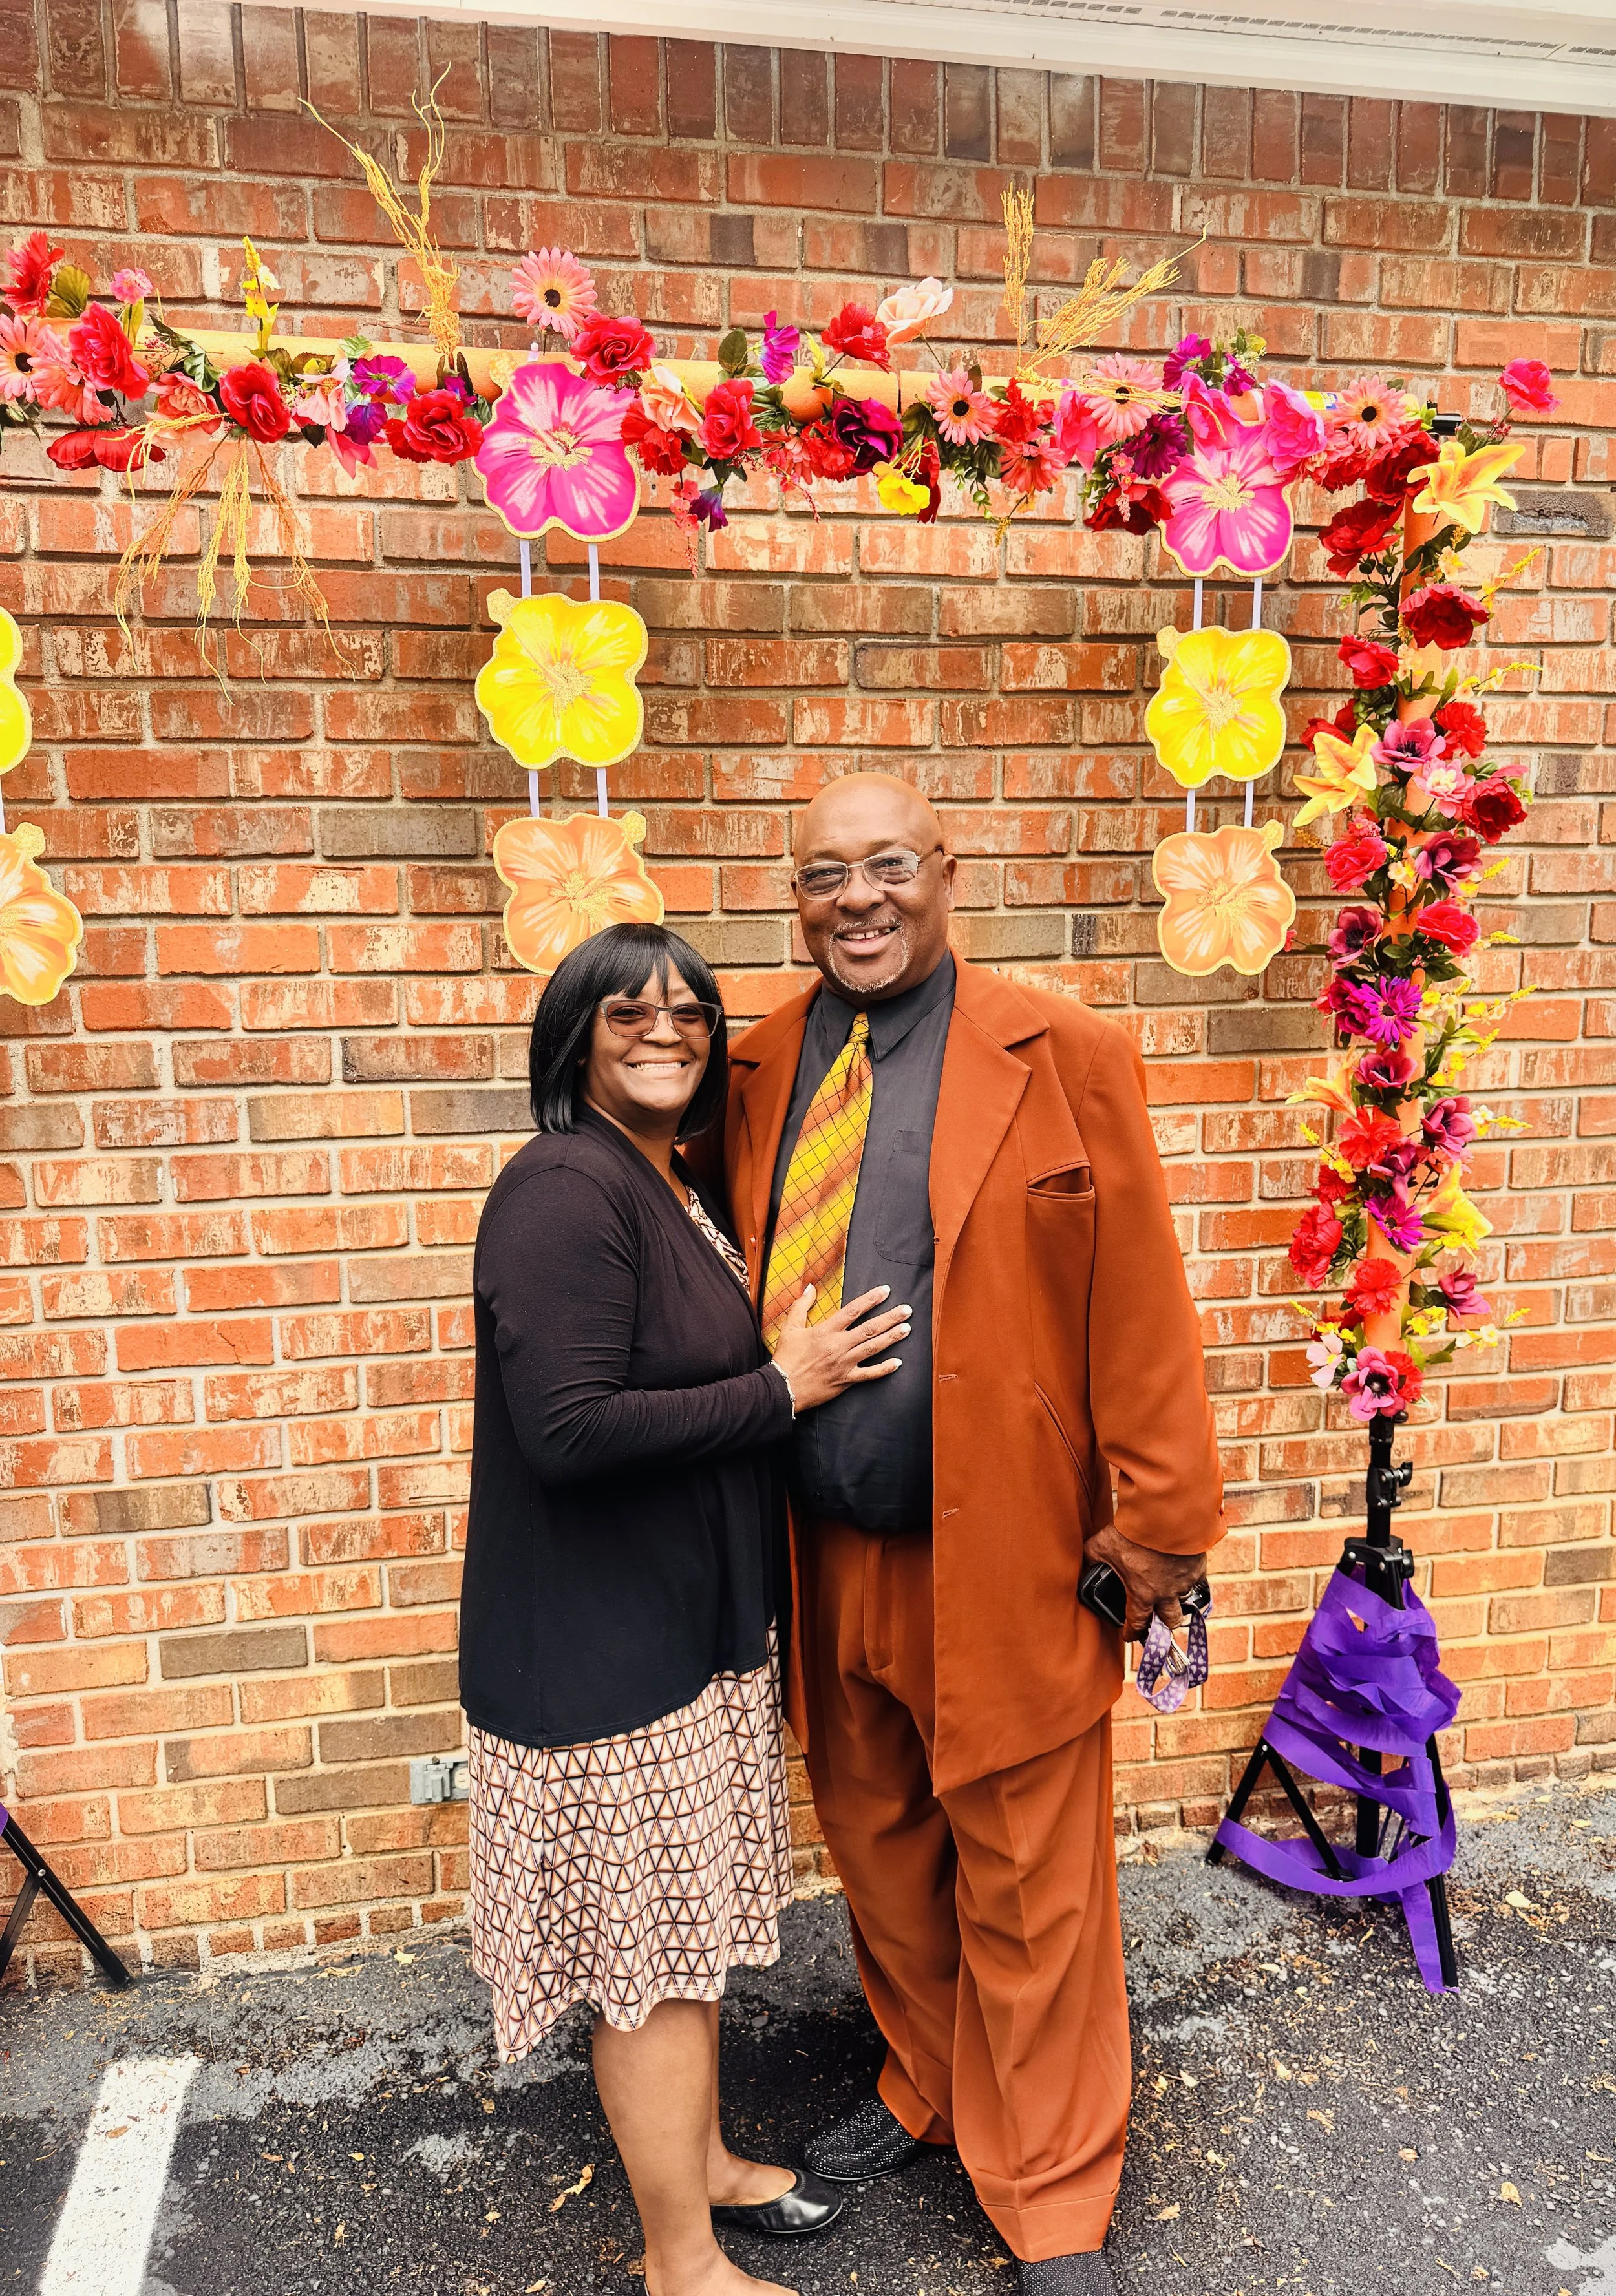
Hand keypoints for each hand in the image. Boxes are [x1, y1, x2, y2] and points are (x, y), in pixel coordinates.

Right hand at [770, 1284, 909, 1413]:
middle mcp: (838, 1345)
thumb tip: (810, 1287)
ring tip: (907, 1329)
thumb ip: (801, 1305)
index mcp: (825, 1331)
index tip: (885, 1291)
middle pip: (870, 1328)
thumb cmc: (786, 1358)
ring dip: (892, 1338)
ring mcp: (844, 1363)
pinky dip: (884, 1369)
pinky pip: (869, 1374)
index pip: (853, 1310)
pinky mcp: (846, 1380)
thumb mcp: (789, 1328)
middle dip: (890, 1318)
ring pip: (873, 1348)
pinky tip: (898, 1363)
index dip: (871, 1299)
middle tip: (907, 1310)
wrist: (782, 1388)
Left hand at [1083, 1521, 1207, 1643]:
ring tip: (1167, 1588)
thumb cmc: (1132, 1533)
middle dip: (1163, 1625)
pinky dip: (1188, 1579)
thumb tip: (1082, 1565)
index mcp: (1142, 1594)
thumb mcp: (1101, 1545)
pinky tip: (1181, 1570)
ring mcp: (1184, 1582)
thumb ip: (1090, 1559)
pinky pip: (1196, 1581)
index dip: (1131, 1633)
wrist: (1165, 1515)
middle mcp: (1166, 1593)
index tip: (1128, 1635)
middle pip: (1170, 1622)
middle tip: (1155, 1618)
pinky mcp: (1198, 1567)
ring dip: (1175, 1597)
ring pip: (1183, 1599)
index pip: (1137, 1624)